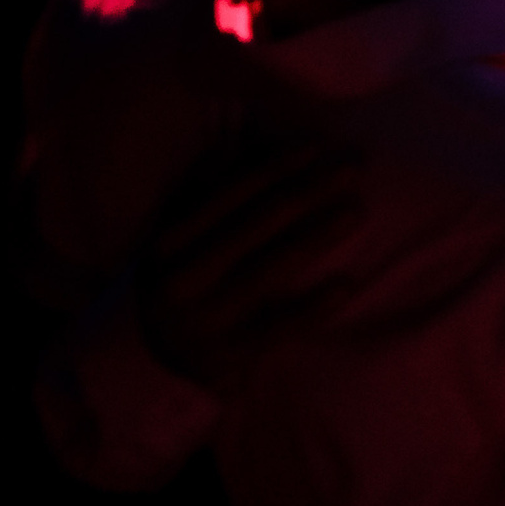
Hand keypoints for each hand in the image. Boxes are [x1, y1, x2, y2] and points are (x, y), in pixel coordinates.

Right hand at [135, 139, 367, 387]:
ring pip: (270, 269)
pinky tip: (347, 285)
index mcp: (169, 241)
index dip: (275, 167)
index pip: (229, 194)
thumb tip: (242, 142)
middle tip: (354, 167)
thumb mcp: (175, 239)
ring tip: (356, 212)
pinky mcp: (227, 354)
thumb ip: (204, 193)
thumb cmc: (176, 284)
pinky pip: (278, 327)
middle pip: (257, 223)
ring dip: (317, 236)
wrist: (148, 363)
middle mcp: (182, 276)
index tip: (317, 146)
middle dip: (309, 191)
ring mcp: (204, 317)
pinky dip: (313, 306)